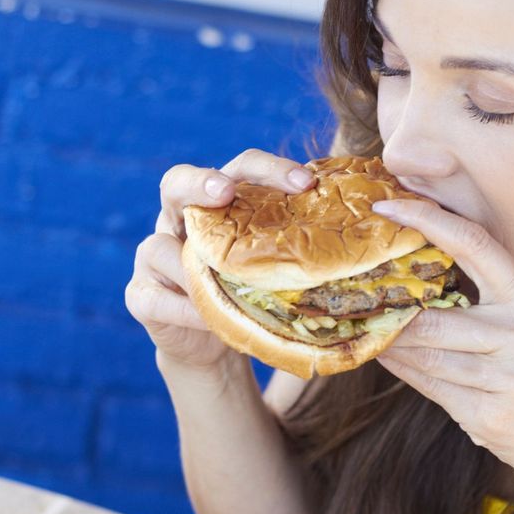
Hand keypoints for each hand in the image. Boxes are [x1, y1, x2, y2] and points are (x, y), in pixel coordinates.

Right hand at [125, 149, 316, 370]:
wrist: (211, 345)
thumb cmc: (251, 295)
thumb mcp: (275, 269)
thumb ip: (300, 248)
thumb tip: (373, 235)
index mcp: (217, 204)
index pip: (239, 169)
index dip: (267, 169)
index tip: (304, 182)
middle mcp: (178, 219)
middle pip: (176, 182)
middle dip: (199, 182)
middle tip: (224, 191)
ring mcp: (152, 256)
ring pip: (159, 247)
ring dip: (192, 266)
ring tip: (224, 286)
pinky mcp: (140, 297)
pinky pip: (155, 297)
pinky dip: (184, 309)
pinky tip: (209, 319)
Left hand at [371, 199, 513, 485]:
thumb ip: (490, 303)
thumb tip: (418, 281)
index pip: (475, 244)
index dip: (428, 220)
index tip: (388, 205)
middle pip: (434, 318)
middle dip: (392, 314)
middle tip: (356, 298)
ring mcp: (509, 379)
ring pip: (427, 357)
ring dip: (391, 347)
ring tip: (368, 332)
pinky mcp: (491, 416)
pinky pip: (433, 389)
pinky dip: (406, 374)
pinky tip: (389, 360)